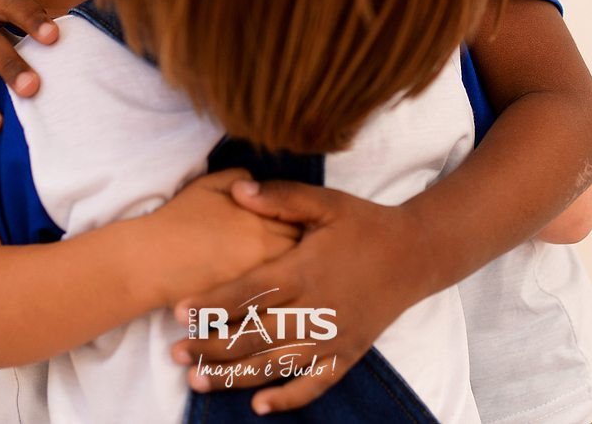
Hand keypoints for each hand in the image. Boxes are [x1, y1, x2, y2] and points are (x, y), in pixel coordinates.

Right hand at [145, 170, 300, 307]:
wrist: (150, 260)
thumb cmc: (179, 219)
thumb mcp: (212, 184)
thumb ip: (245, 180)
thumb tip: (264, 188)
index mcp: (262, 221)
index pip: (304, 224)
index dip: (307, 225)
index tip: (306, 226)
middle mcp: (266, 254)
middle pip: (307, 257)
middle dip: (310, 254)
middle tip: (311, 253)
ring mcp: (258, 285)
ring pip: (297, 285)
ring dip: (300, 280)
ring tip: (298, 276)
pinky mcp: (246, 309)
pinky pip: (276, 305)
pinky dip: (283, 302)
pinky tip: (280, 297)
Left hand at [169, 179, 426, 413]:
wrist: (416, 254)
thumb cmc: (365, 224)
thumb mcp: (325, 202)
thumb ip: (281, 198)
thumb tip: (237, 190)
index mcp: (306, 270)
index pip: (251, 292)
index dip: (214, 303)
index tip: (179, 311)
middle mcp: (317, 309)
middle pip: (255, 335)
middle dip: (211, 347)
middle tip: (175, 353)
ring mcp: (334, 336)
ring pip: (277, 364)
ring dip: (235, 376)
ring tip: (197, 381)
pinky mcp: (348, 353)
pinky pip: (316, 384)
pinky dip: (288, 398)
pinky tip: (259, 406)